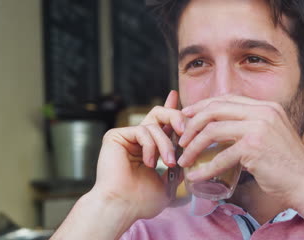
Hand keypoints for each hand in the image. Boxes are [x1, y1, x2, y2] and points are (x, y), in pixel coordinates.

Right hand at [91, 90, 185, 220]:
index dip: (170, 109)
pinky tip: (148, 162)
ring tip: (168, 163)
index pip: (161, 123)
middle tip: (185, 130)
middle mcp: (136, 139)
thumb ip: (178, 167)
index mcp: (147, 148)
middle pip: (159, 113)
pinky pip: (142, 131)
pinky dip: (151, 146)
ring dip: (166, 144)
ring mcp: (125, 137)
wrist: (122, 207)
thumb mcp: (168, 184)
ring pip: (154, 125)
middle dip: (175, 117)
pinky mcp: (115, 136)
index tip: (175, 95)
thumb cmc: (141, 201)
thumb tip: (188, 154)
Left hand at [177, 95, 303, 204]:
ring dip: (194, 146)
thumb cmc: (285, 165)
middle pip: (215, 109)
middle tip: (180, 139)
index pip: (225, 98)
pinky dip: (205, 168)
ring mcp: (259, 127)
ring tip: (184, 158)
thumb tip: (220, 129)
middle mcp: (262, 111)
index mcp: (265, 106)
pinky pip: (221, 156)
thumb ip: (249, 127)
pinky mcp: (254, 147)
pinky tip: (196, 176)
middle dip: (192, 123)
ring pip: (212, 130)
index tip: (186, 115)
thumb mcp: (269, 135)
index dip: (202, 106)